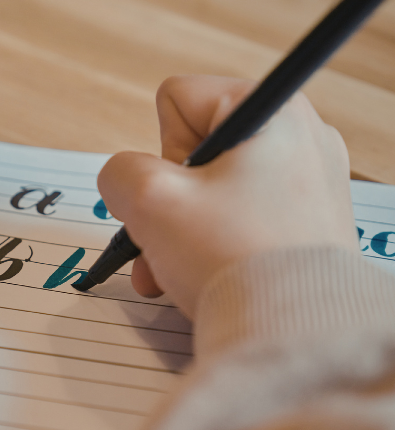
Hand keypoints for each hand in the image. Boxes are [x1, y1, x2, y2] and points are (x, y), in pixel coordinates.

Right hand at [98, 75, 357, 317]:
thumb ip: (119, 171)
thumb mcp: (150, 200)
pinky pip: (241, 219)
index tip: (176, 194)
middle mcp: (299, 136)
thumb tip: (125, 180)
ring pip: (214, 191)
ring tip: (171, 273)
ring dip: (180, 230)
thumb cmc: (230, 255)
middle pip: (194, 151)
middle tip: (160, 242)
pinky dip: (214, 245)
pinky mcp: (310, 223)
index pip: (178, 101)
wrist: (292, 328)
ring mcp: (310, 181)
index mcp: (270, 111)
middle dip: (166, 203)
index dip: (158, 151)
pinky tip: (200, 278)